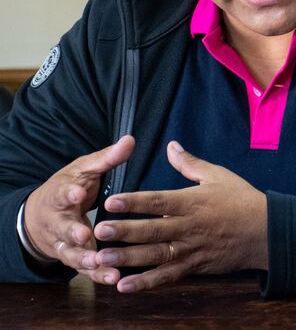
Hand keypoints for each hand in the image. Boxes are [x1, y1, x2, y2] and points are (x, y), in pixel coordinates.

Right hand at [23, 136, 134, 285]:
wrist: (41, 217)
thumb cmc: (70, 188)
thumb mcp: (83, 170)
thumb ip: (106, 158)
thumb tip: (130, 140)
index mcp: (61, 196)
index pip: (62, 193)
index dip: (69, 193)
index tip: (78, 192)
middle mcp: (58, 221)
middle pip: (63, 228)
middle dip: (72, 232)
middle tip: (84, 235)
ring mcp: (64, 242)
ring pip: (71, 253)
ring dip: (84, 259)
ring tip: (99, 263)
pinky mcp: (74, 258)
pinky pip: (84, 269)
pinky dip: (96, 275)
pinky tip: (113, 279)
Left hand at [92, 141, 267, 292]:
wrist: (266, 231)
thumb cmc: (242, 200)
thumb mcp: (219, 176)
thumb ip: (190, 164)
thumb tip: (171, 145)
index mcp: (193, 202)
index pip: (159, 201)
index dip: (134, 201)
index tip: (111, 201)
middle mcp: (189, 226)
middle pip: (152, 229)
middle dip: (124, 231)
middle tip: (98, 231)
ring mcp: (191, 249)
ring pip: (155, 254)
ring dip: (128, 258)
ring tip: (101, 259)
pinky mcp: (195, 266)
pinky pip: (167, 276)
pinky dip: (146, 282)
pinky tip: (124, 286)